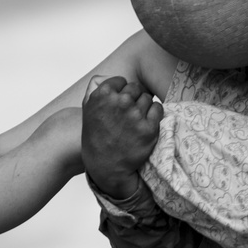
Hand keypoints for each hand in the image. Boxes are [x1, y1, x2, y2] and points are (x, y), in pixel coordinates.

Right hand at [82, 76, 162, 199]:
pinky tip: (147, 122)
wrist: (105, 165)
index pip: (122, 81)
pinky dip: (155, 114)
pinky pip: (158, 109)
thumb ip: (99, 92)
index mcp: (103, 95)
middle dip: (134, 98)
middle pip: (136, 88)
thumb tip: (115, 82)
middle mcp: (119, 102)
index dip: (122, 91)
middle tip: (130, 112)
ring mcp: (135, 115)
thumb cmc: (96, 138)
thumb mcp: (89, 110)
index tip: (120, 102)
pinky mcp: (148, 128)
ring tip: (136, 120)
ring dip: (144, 106)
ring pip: (147, 98)